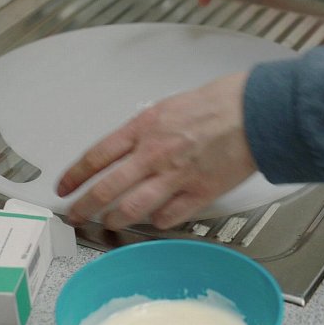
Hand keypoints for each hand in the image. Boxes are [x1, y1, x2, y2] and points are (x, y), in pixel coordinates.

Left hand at [57, 73, 256, 229]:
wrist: (258, 110)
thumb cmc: (223, 101)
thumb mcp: (173, 105)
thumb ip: (150, 128)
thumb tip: (133, 144)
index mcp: (145, 126)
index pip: (96, 156)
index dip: (75, 175)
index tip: (65, 187)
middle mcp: (154, 153)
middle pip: (106, 188)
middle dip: (84, 206)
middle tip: (75, 216)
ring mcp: (175, 176)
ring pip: (131, 208)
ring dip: (115, 219)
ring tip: (109, 223)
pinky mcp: (199, 193)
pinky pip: (168, 216)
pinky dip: (157, 221)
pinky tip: (155, 221)